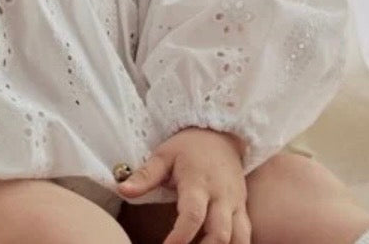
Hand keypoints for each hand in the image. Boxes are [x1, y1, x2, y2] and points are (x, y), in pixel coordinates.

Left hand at [117, 127, 249, 243]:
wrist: (220, 134)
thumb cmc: (187, 147)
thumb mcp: (163, 155)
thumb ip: (145, 176)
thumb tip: (123, 190)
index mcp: (198, 182)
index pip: (193, 215)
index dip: (180, 236)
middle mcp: (220, 196)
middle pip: (220, 233)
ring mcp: (235, 204)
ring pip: (239, 238)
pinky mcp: (242, 209)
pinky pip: (246, 235)